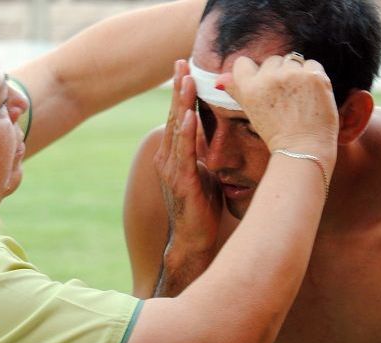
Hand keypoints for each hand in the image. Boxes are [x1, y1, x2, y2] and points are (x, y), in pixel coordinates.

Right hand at [153, 60, 221, 258]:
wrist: (193, 240)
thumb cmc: (200, 208)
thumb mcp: (203, 173)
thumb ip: (202, 152)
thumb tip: (212, 132)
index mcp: (173, 156)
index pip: (177, 117)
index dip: (180, 93)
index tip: (184, 69)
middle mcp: (168, 159)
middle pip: (173, 117)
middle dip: (178, 90)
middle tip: (182, 64)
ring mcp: (172, 170)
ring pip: (177, 131)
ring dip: (181, 105)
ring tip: (186, 82)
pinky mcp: (181, 182)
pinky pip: (183, 153)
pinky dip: (185, 134)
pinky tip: (187, 117)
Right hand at [217, 54, 338, 168]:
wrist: (304, 149)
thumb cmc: (276, 133)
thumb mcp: (251, 112)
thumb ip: (235, 91)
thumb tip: (219, 80)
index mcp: (249, 88)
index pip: (243, 63)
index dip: (254, 73)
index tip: (264, 87)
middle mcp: (269, 78)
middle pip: (272, 61)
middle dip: (279, 74)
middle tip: (284, 98)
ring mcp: (293, 75)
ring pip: (293, 60)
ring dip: (297, 74)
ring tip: (299, 96)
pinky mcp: (314, 76)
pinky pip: (312, 65)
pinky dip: (313, 77)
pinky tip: (312, 95)